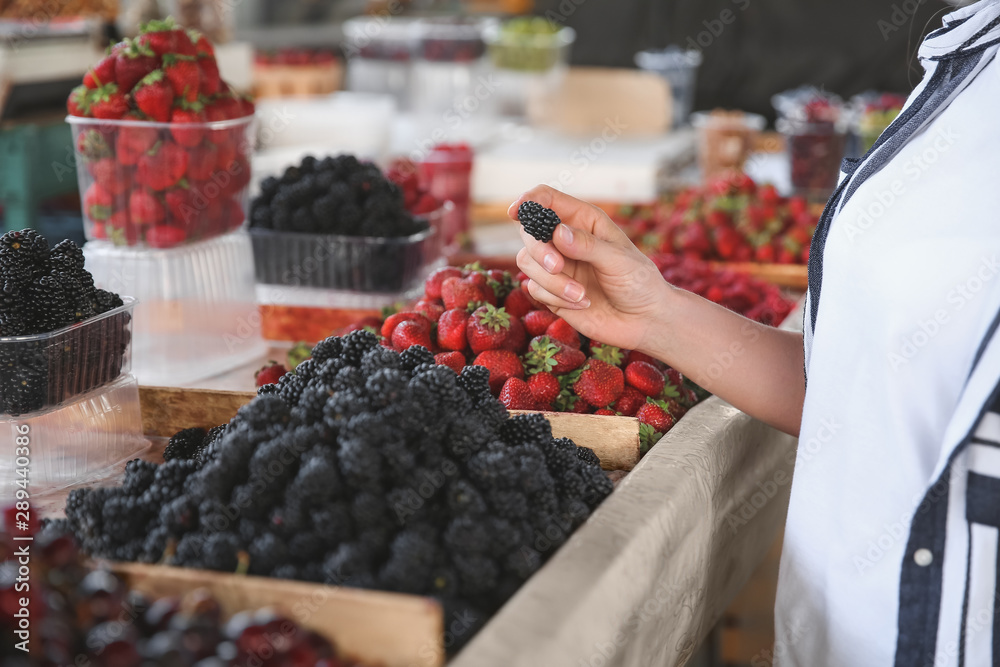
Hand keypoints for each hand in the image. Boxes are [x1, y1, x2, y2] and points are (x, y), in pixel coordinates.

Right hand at [511, 185, 669, 352]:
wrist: (644, 320)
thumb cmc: (638, 282)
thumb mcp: (619, 260)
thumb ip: (587, 245)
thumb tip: (556, 233)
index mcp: (583, 220)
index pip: (547, 199)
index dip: (529, 201)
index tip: (516, 211)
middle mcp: (565, 239)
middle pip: (529, 231)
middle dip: (540, 250)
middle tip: (558, 267)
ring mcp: (556, 266)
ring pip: (527, 261)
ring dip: (551, 281)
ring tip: (580, 294)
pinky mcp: (551, 292)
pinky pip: (534, 288)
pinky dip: (555, 297)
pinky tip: (582, 304)